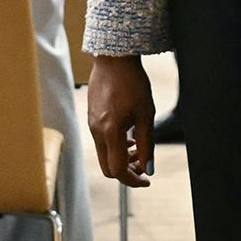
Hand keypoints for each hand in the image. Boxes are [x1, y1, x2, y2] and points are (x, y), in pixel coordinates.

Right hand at [87, 56, 155, 186]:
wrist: (113, 59)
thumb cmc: (133, 82)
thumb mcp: (146, 113)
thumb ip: (146, 142)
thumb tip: (148, 168)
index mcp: (110, 132)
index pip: (118, 170)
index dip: (133, 180)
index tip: (146, 180)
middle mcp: (97, 132)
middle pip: (108, 168)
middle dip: (126, 172)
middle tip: (143, 166)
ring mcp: (91, 126)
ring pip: (104, 155)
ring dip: (121, 158)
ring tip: (137, 148)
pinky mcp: (91, 119)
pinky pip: (101, 142)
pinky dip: (114, 146)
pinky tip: (128, 135)